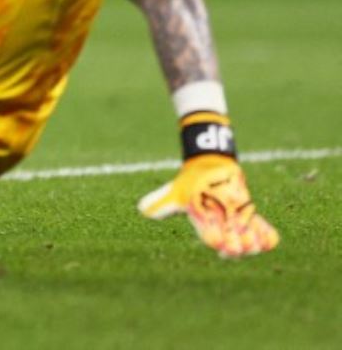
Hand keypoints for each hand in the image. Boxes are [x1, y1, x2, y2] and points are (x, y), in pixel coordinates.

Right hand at [138, 154, 278, 257]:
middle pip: (230, 242)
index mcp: (204, 223)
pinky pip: (259, 227)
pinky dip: (266, 235)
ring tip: (256, 242)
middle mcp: (221, 226)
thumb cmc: (190, 181)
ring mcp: (236, 220)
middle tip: (240, 245)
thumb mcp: (176, 191)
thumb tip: (143, 210)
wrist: (208, 167)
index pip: (209, 236)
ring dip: (252, 242)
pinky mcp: (248, 212)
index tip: (218, 241)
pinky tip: (271, 239)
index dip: (214, 240)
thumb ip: (162, 202)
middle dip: (236, 246)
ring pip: (246, 237)